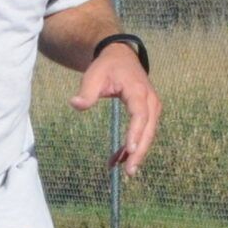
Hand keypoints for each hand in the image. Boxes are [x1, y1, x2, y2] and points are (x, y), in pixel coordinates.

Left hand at [72, 45, 163, 177]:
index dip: (136, 132)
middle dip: (140, 151)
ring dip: (136, 152)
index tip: (130, 149)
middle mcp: (150, 100)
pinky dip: (132, 146)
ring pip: (148, 133)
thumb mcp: (94, 75)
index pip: (140, 113)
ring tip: (124, 170)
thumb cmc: (107, 67)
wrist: (120, 57)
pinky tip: (118, 159)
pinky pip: (143, 132)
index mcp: (138, 90)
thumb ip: (87, 92)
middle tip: (130, 171)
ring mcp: (152, 107)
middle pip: (149, 128)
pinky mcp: (148, 112)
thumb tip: (76, 104)